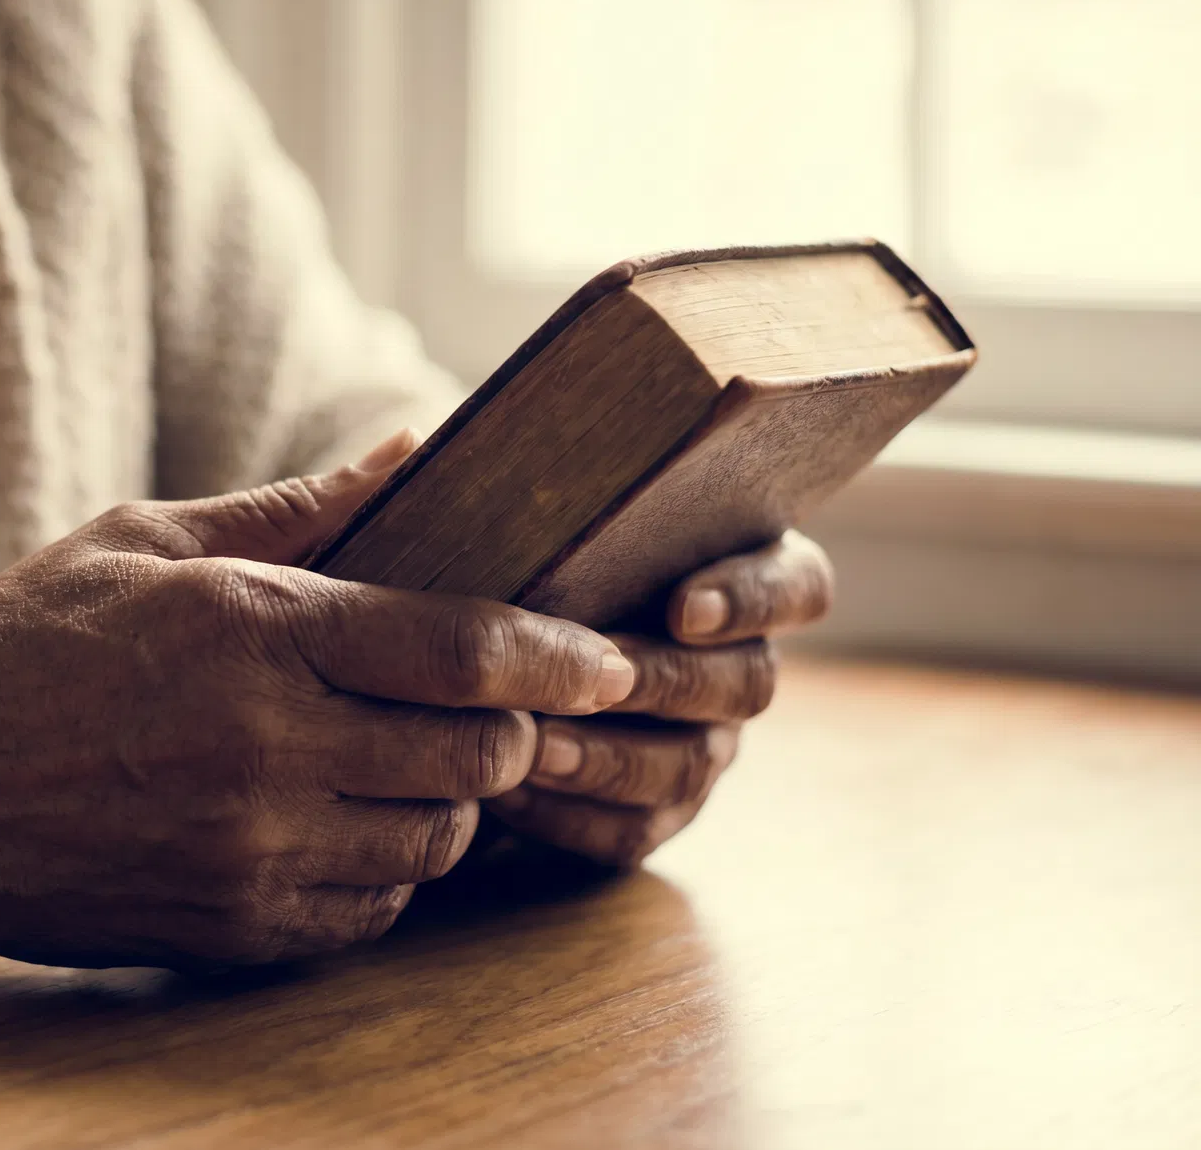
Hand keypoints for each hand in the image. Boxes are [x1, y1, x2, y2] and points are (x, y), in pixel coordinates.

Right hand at [0, 433, 638, 968]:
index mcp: (250, 632)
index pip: (461, 646)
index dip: (559, 650)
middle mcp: (266, 751)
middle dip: (506, 725)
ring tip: (396, 758)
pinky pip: (370, 913)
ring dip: (445, 799)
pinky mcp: (230, 931)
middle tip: (481, 699)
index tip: (608, 652)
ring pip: (436, 842)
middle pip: (475, 754)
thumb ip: (290, 511)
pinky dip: (382, 868)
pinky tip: (334, 822)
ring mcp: (250, 855)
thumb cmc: (12, 647)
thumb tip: (409, 451)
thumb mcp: (136, 542)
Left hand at [483, 532, 834, 865]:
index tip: (682, 608)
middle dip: (665, 681)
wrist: (489, 664)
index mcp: (746, 581)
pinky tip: (512, 790)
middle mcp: (740, 667)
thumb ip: (568, 510)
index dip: (752, 600)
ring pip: (690, 764)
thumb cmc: (532, 570)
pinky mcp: (658, 809)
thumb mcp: (556, 534)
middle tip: (594, 677)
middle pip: (747, 683)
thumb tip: (490, 460)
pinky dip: (572, 814)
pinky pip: (635, 828)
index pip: (798, 587)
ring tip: (538, 743)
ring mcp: (708, 744)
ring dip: (611, 757)